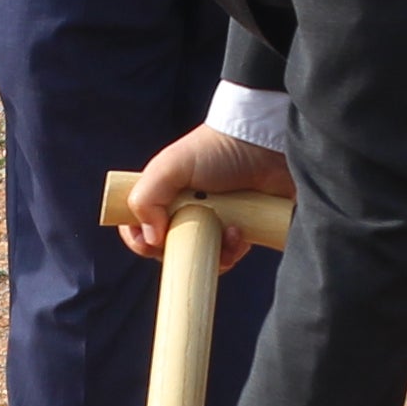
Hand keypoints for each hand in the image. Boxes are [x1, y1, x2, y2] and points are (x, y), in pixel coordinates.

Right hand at [119, 124, 287, 265]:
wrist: (268, 148)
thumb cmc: (218, 150)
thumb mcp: (171, 166)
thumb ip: (146, 197)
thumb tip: (150, 238)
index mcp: (164, 192)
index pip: (138, 224)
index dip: (139, 238)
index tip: (150, 242)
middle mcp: (186, 208)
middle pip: (168, 247)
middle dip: (177, 250)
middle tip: (189, 237)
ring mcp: (213, 222)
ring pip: (199, 257)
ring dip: (208, 253)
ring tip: (224, 231)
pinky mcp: (239, 232)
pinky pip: (228, 257)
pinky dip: (232, 251)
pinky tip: (239, 232)